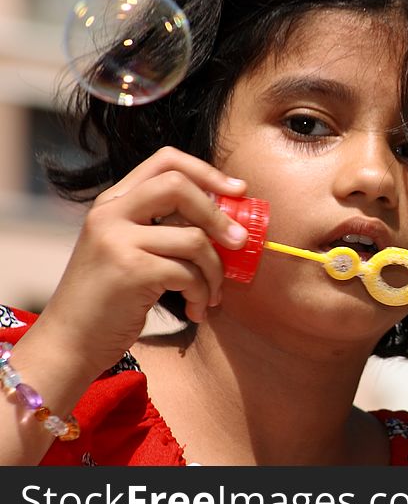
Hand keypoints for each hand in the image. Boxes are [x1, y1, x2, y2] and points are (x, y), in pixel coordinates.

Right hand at [38, 146, 248, 374]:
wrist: (70, 343)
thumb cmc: (111, 300)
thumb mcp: (130, 250)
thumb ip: (165, 227)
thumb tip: (229, 218)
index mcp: (113, 202)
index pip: (165, 160)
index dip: (207, 171)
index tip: (237, 190)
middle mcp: (110, 214)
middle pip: (179, 186)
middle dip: (219, 215)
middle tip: (240, 242)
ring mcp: (117, 241)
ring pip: (194, 238)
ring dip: (214, 271)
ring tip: (211, 294)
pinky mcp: (130, 271)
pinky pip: (188, 273)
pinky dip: (202, 293)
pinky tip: (196, 310)